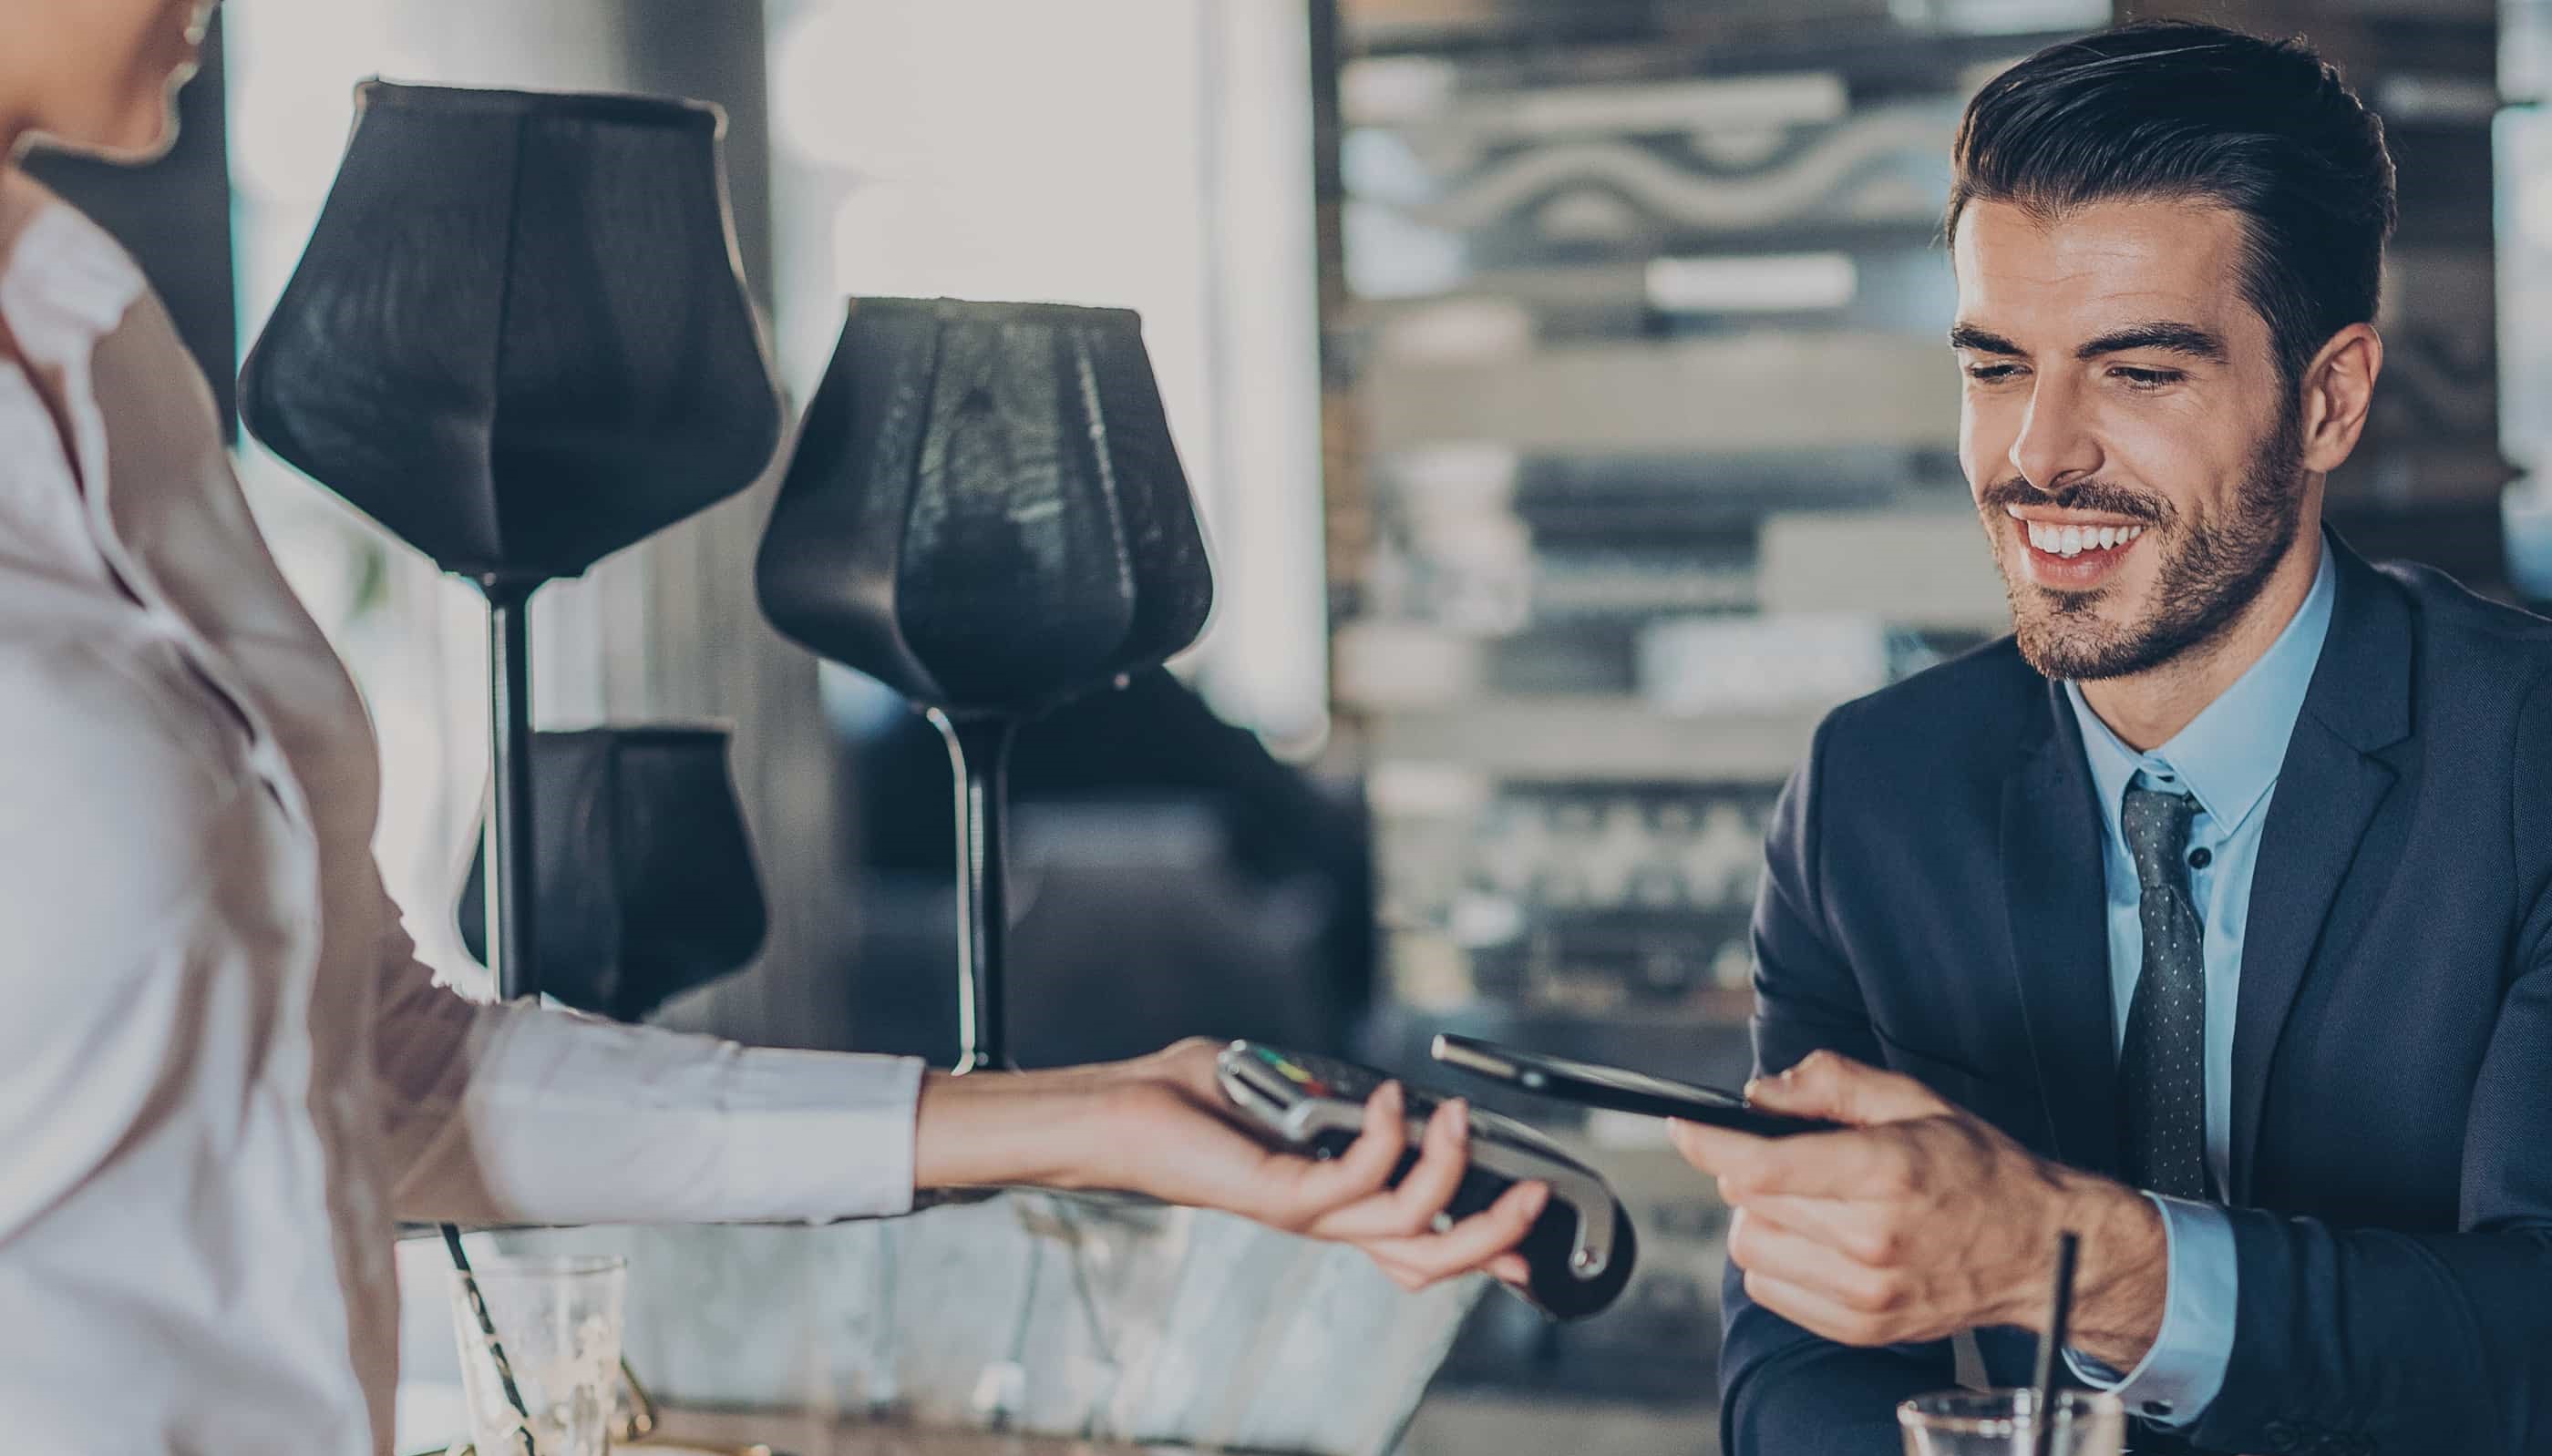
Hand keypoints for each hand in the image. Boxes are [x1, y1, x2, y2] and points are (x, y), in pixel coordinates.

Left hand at [1106, 1039, 1543, 1290]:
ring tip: (1466, 1121)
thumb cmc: (1189, 1096)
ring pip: (1404, 1228)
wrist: (1117, 1113)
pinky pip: (1355, 1181)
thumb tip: (1399, 1091)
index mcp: (1329, 1201)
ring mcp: (1302, 1212)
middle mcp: (1322, 1218)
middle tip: (1536, 1198)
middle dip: (1492, 1234)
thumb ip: (1343, 1098)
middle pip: (1427, 1258)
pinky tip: (1391, 1098)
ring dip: (1451, 1175)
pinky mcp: (1277, 1195)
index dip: (1478, 1243)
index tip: (1531, 1227)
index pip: (1416, 1242)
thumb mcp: (1287, 1092)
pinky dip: (1387, 1138)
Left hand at [1667, 1050, 2164, 1367]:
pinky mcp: (1862, 1327)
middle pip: (1748, 1204)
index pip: (1763, 1165)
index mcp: (1885, 1172)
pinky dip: (1777, 1261)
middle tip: (1785, 1160)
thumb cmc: (1977, 1170)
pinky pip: (1772, 1290)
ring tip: (1803, 1202)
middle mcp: (1873, 1239)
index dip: (1710, 1141)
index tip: (1684, 1125)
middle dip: (1749, 1172)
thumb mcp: (1913, 1100)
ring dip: (1760, 1219)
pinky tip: (1816, 1241)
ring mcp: (1867, 1292)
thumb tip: (1759, 1092)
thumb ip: (1830, 1082)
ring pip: (1751, 1249)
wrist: (2038, 1250)